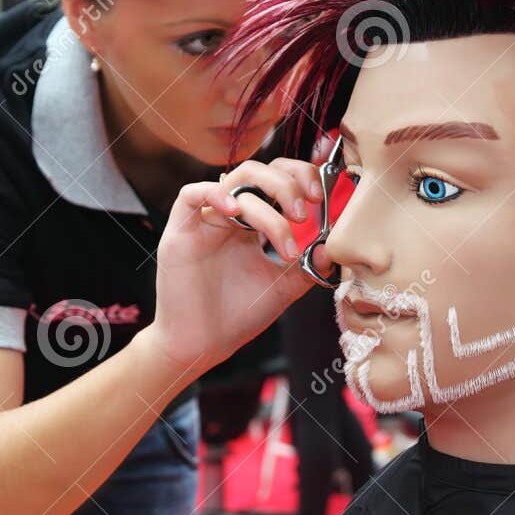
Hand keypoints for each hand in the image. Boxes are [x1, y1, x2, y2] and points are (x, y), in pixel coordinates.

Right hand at [147, 158, 333, 375]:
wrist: (203, 344)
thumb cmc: (238, 315)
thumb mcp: (284, 287)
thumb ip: (310, 266)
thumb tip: (334, 246)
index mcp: (254, 222)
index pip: (277, 177)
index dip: (300, 176)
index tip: (320, 198)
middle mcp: (231, 215)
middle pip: (258, 170)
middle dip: (287, 184)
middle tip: (304, 213)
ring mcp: (206, 219)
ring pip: (236, 182)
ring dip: (267, 200)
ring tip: (286, 229)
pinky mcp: (180, 230)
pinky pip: (192, 194)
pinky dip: (216, 195)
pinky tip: (236, 213)